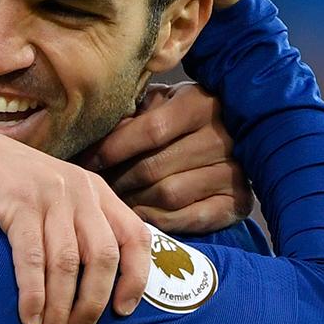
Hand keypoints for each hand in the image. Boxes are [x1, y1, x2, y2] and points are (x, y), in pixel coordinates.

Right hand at [0, 126, 150, 323]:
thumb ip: (77, 222)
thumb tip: (97, 278)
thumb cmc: (4, 182)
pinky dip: (33, 294)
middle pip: (103, 257)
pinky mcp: (17, 203)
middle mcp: (79, 191)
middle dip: (93, 303)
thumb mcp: (53, 193)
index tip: (123, 312)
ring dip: (61, 308)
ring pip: (68, 263)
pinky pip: (33, 258)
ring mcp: (49, 195)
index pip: (135, 236)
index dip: (136, 278)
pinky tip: (29, 317)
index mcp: (95, 190)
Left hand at [87, 84, 253, 234]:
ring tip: (115, 200)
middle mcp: (222, 137)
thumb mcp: (158, 104)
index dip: (112, 149)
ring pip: (168, 195)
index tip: (86, 162)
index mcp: (199, 104)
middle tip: (97, 187)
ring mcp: (234, 172)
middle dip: (118, 180)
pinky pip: (188, 219)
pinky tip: (140, 214)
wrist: (233, 135)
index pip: (149, 131)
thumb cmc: (180, 117)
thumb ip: (131, 115)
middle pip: (154, 168)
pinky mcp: (237, 202)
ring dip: (134, 201)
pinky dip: (158, 219)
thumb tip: (94, 136)